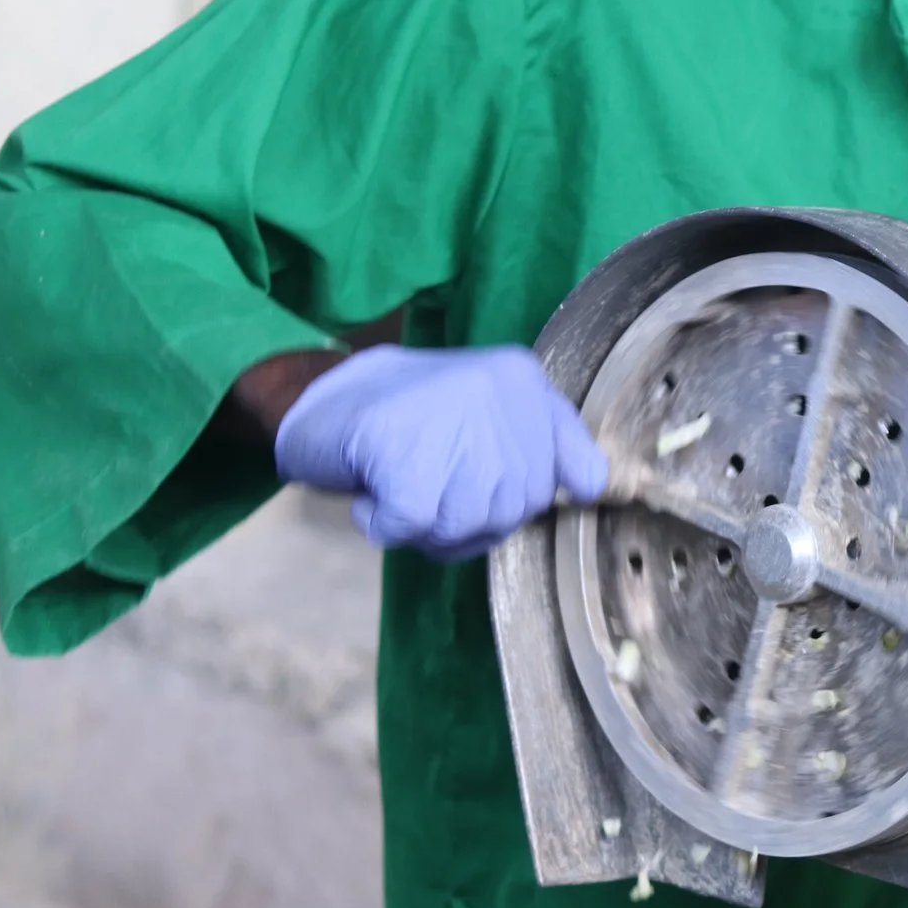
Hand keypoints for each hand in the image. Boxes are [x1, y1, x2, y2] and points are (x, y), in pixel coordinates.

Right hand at [273, 345, 607, 561]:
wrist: (314, 401)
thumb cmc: (407, 421)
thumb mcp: (491, 414)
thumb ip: (551, 445)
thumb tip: (593, 487)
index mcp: (523, 380)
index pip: (576, 470)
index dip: (527, 496)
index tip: (483, 485)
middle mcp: (497, 393)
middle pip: (516, 508)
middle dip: (469, 519)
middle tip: (425, 489)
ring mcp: (453, 421)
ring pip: (468, 523)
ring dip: (426, 528)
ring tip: (398, 487)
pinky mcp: (403, 454)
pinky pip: (412, 527)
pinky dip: (383, 525)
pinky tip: (371, 495)